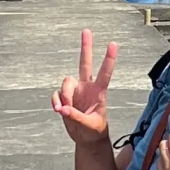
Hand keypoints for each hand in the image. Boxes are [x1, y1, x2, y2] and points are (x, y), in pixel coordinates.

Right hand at [51, 29, 117, 144]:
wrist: (87, 138)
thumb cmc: (94, 130)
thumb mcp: (89, 125)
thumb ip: (77, 117)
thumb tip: (63, 109)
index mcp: (99, 92)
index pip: (105, 73)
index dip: (109, 59)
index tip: (113, 44)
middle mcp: (87, 87)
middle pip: (85, 63)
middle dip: (85, 47)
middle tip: (86, 30)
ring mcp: (76, 91)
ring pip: (65, 82)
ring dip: (64, 95)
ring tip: (65, 110)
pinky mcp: (65, 97)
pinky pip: (56, 95)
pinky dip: (56, 102)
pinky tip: (60, 110)